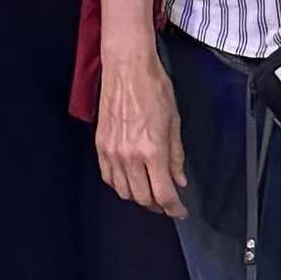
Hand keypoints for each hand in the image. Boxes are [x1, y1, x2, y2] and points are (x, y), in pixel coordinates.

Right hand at [95, 47, 186, 219]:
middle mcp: (130, 156)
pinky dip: (119, 185)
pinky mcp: (100, 145)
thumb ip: (176, 156)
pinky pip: (107, 176)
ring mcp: (112, 151)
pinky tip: (129, 182)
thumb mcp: (174, 122)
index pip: (163, 193)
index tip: (180, 211)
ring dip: (138, 197)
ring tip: (150, 194)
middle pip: (142, 197)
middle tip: (167, 204)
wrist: (127, 67)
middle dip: (158, 206)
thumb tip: (179, 180)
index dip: (174, 208)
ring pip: (123, 191)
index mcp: (152, 150)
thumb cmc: (154, 88)